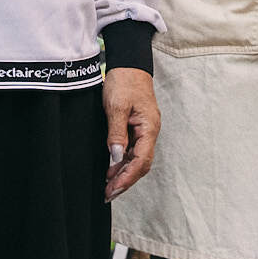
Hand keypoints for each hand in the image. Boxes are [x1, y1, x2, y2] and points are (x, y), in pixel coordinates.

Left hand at [104, 67, 158, 198]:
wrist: (129, 64)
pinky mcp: (136, 128)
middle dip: (125, 181)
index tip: (113, 188)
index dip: (127, 177)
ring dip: (123, 174)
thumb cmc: (124, 81)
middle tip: (108, 194)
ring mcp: (144, 130)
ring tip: (107, 187)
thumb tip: (115, 157)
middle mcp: (150, 131)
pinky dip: (122, 163)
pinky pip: (132, 151)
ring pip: (136, 159)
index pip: (142, 160)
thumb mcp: (116, 106)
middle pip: (141, 164)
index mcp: (149, 127)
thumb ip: (116, 133)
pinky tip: (111, 170)